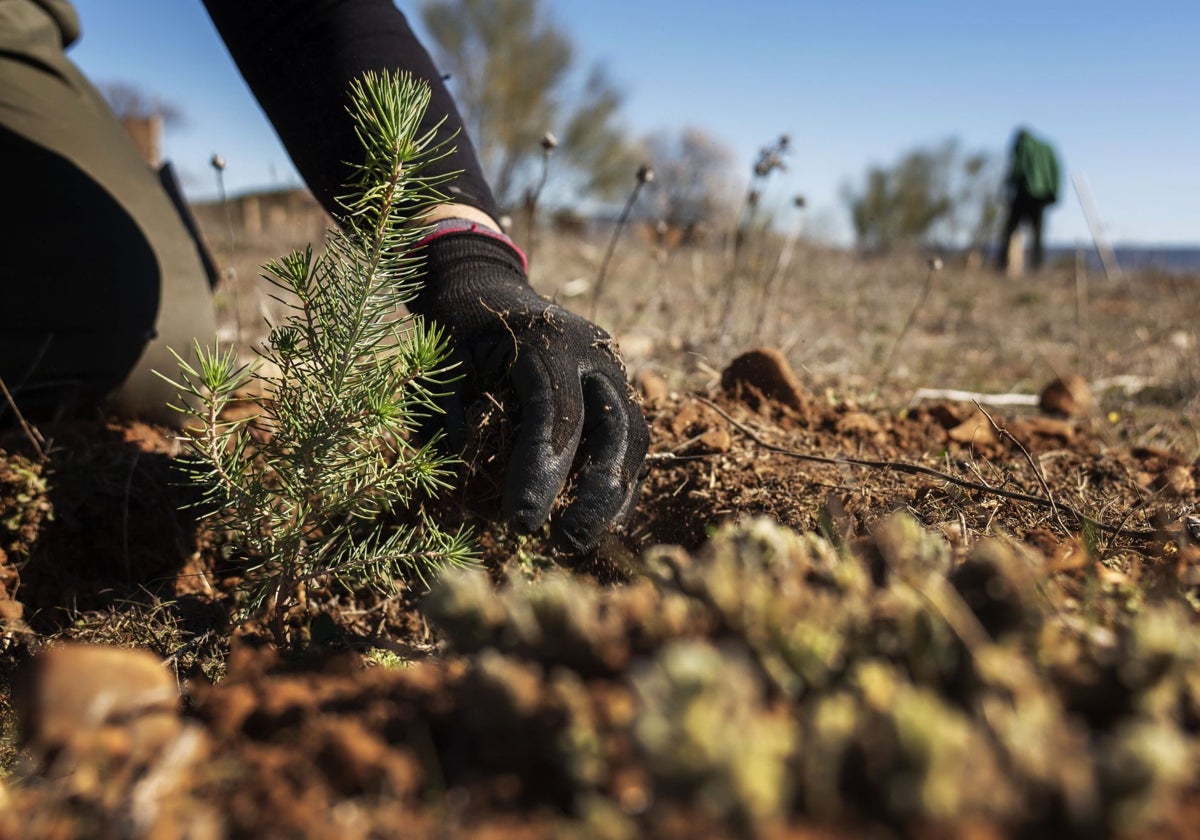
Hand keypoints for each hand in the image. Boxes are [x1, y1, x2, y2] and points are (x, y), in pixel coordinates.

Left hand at [410, 225, 648, 552]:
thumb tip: (467, 474)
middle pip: (615, 428)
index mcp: (546, 340)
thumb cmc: (459, 334)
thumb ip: (447, 416)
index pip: (557, 412)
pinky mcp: (620, 393)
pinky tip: (599, 525)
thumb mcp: (439, 366)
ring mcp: (614, 372)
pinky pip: (630, 444)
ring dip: (614, 497)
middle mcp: (593, 354)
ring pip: (633, 439)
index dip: (542, 471)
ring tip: (583, 543)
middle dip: (596, 493)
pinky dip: (618, 486)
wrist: (489, 291)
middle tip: (566, 543)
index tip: (522, 523)